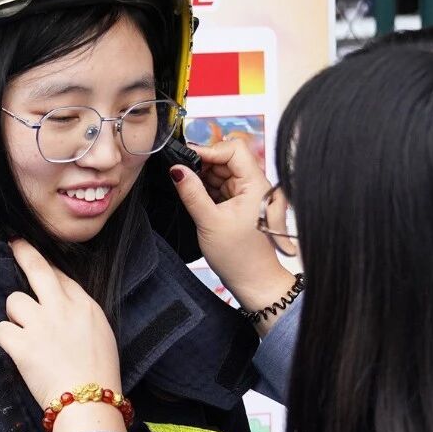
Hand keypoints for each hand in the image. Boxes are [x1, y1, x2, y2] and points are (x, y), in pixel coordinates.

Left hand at [0, 240, 124, 431]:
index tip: (37, 261)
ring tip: (25, 334)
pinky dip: (5, 339)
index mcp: (85, 307)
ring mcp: (40, 325)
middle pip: (37, 269)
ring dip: (15, 316)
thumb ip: (81, 315)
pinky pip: (1, 330)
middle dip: (23, 252)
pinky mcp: (22, 344)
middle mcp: (62, 309)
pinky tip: (15, 349)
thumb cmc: (100, 375)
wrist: (90, 401)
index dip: (47, 268)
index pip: (61, 276)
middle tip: (13, 243)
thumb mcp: (102, 335)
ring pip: (14, 301)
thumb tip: (63, 307)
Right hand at [174, 136, 295, 332]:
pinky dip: (208, 189)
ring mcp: (248, 194)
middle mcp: (255, 185)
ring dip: (204, 178)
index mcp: (256, 185)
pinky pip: (222, 187)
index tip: (186, 158)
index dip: (209, 150)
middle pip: (227, 159)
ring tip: (190, 193)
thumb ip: (192, 192)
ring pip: (223, 172)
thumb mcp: (209, 222)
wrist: (254, 281)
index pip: (233, 150)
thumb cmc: (240, 256)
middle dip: (204, 165)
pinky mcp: (240, 204)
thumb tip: (176, 169)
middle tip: (182, 176)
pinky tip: (198, 200)